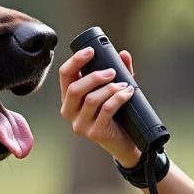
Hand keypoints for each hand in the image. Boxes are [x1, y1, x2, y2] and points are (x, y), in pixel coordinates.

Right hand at [58, 47, 141, 164]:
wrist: (127, 143)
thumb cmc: (118, 114)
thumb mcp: (116, 90)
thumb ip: (119, 72)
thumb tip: (123, 54)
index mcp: (69, 98)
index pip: (65, 75)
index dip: (76, 61)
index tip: (91, 51)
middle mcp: (69, 112)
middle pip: (74, 88)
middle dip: (94, 76)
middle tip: (112, 72)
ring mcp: (80, 124)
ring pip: (91, 99)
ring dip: (110, 88)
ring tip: (125, 85)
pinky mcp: (94, 133)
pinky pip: (106, 110)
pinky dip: (118, 98)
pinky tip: (128, 93)